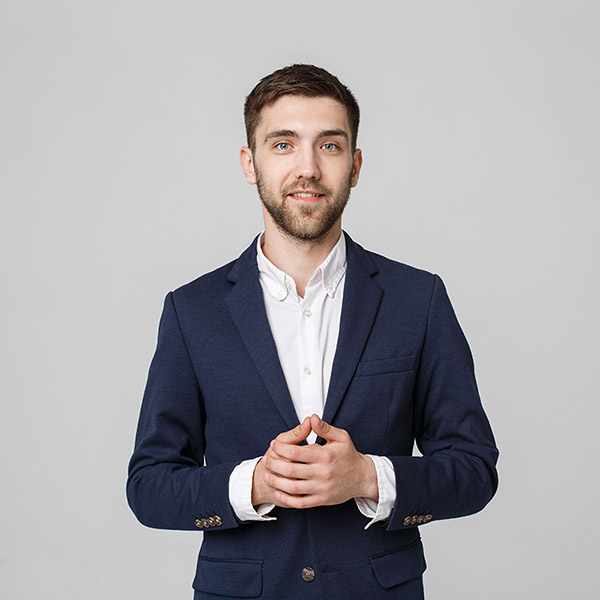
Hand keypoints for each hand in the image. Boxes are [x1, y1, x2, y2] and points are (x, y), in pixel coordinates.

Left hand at [253, 414, 378, 509]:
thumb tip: (311, 418)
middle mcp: (323, 473)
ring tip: (267, 476)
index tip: (274, 444)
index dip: (281, 448)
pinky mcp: (322, 499)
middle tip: (265, 460)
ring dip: (277, 483)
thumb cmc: (349, 455)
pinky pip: (301, 502)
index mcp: (326, 455)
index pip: (296, 452)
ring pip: (293, 488)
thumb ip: (324, 428)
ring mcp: (322, 488)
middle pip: (291, 470)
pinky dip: (288, 498)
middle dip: (274, 465)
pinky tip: (279, 492)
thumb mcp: (340, 437)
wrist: (362, 477)